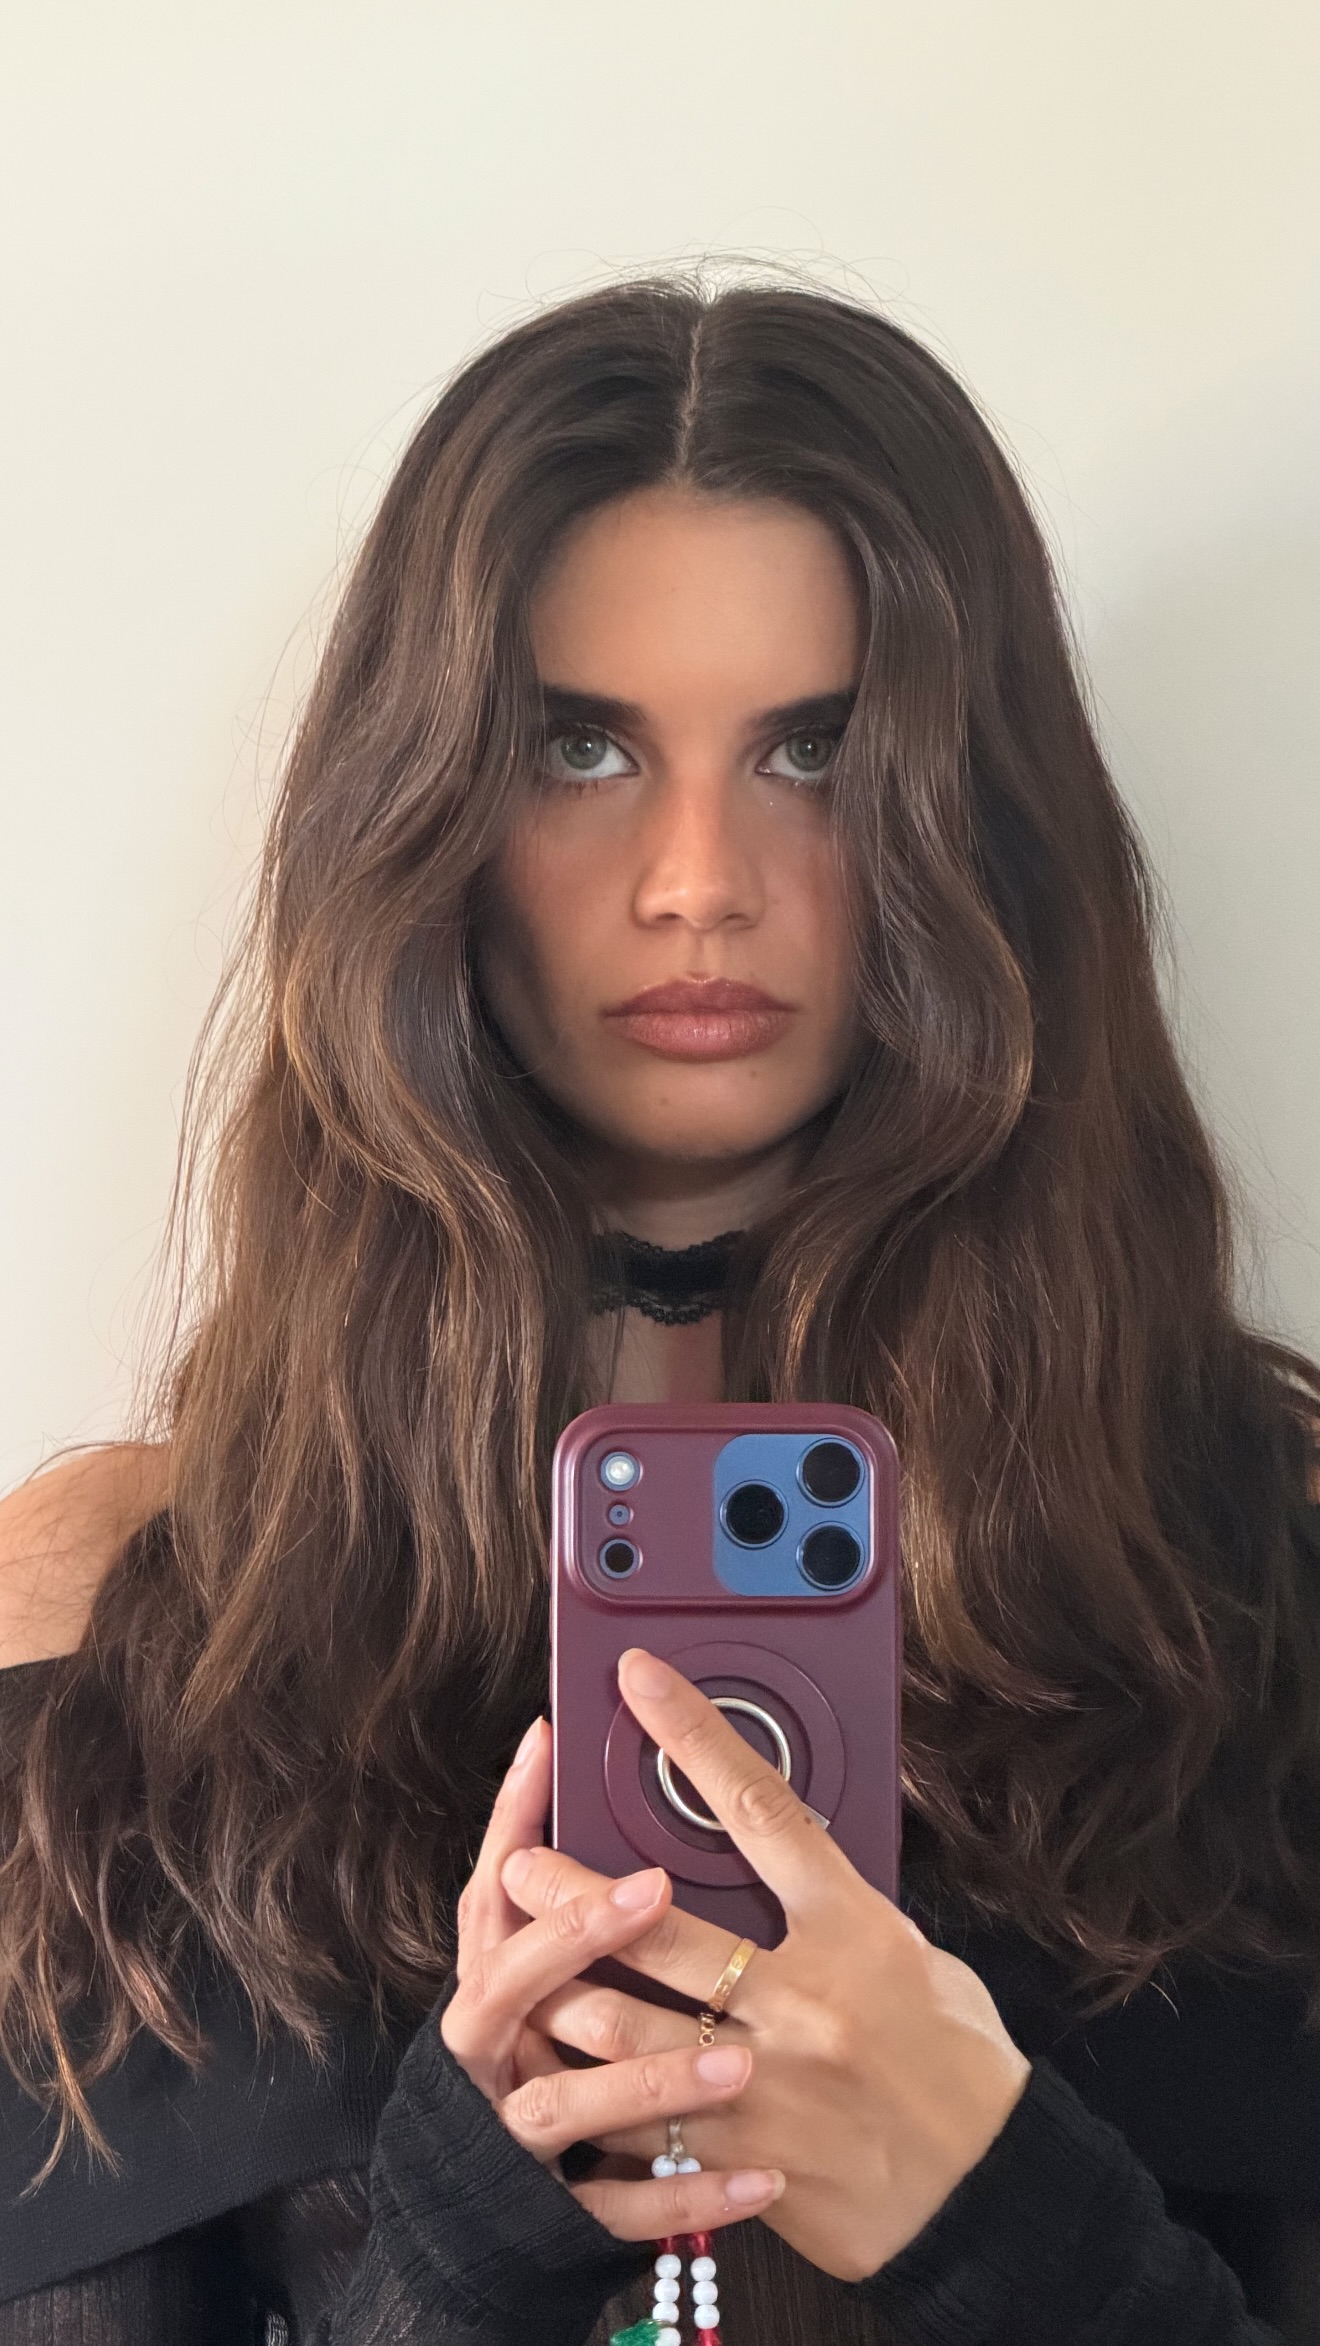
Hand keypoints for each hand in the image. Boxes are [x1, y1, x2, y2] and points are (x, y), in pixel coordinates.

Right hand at [439, 1712, 787, 2241]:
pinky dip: (692, 2199)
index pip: (488, 1893)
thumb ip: (578, 1930)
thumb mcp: (541, 1996)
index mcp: (490, 1990)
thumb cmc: (538, 2075)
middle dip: (578, 1936)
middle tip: (653, 1890)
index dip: (509, 1816)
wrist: (484, 2230)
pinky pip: (621, 2210)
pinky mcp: (556, 2220)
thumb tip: (644, 1833)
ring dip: (654, 2080)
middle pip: (513, 1986)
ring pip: (568, 2105)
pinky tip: (763, 2183)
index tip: (549, 1742)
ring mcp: (518, 2142)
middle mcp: (490, 2056)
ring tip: (740, 2063)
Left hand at [504, 1650, 1030, 2282]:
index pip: (759, 1807)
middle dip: (572, 1890)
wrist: (989, 2195)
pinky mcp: (743, 2157)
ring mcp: (767, 2083)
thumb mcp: (913, 1954)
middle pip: (655, 1923)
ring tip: (520, 1963)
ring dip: (558, 1990)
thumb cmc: (956, 2060)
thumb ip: (839, 1908)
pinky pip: (643, 2122)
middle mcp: (804, 1998)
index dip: (692, 1735)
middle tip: (525, 1866)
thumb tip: (774, 1860)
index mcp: (853, 1928)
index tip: (640, 1680)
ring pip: (623, 2027)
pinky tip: (565, 2070)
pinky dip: (598, 2092)